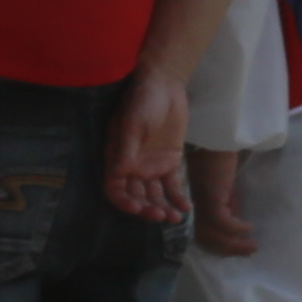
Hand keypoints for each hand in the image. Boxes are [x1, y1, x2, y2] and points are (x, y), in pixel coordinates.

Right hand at [106, 71, 193, 226]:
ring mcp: (152, 165)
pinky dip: (178, 198)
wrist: (165, 84)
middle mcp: (133, 166)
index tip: (138, 208)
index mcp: (118, 157)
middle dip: (147, 209)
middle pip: (136, 196)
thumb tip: (118, 174)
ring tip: (176, 218)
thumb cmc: (143, 99)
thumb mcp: (134, 123)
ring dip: (163, 207)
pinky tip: (186, 208)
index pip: (115, 188)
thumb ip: (127, 148)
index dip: (123, 201)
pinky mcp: (170, 162)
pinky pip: (172, 185)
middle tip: (162, 216)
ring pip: (155, 195)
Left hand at [189, 145, 253, 258]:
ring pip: (212, 233)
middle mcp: (196, 206)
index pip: (204, 234)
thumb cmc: (221, 157)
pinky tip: (248, 227)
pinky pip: (221, 220)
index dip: (221, 246)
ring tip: (252, 245)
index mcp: (198, 205)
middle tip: (250, 251)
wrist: (216, 136)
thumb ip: (228, 205)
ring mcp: (202, 201)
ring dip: (233, 244)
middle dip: (229, 249)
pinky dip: (235, 227)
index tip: (241, 249)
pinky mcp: (210, 195)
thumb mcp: (226, 187)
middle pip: (206, 238)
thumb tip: (237, 225)